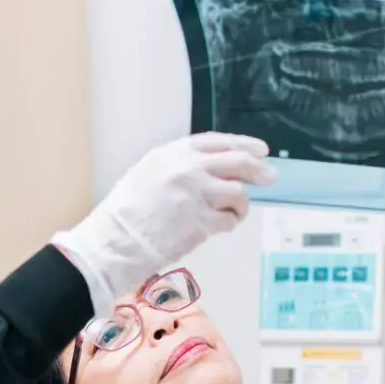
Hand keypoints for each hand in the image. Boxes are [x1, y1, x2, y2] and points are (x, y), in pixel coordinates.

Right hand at [52, 132, 275, 313]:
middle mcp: (186, 169)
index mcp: (171, 154)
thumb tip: (214, 169)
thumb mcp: (147, 175)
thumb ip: (178, 167)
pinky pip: (229, 218)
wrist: (114, 242)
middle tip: (270, 176)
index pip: (216, 142)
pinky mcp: (202, 222)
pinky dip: (230, 222)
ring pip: (238, 192)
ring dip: (240, 204)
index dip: (242, 144)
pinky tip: (222, 226)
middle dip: (258, 168)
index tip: (259, 150)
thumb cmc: (125, 215)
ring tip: (233, 214)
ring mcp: (196, 195)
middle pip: (236, 161)